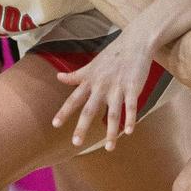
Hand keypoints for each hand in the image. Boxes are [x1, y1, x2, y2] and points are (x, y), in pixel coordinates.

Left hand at [53, 30, 157, 150]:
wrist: (135, 42)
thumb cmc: (112, 55)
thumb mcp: (91, 65)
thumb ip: (76, 75)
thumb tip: (58, 77)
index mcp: (90, 80)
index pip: (74, 98)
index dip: (64, 111)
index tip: (55, 124)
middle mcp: (101, 86)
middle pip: (90, 109)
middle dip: (82, 126)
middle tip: (76, 143)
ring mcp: (118, 87)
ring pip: (113, 113)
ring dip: (111, 132)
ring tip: (109, 148)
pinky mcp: (133, 87)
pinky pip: (131, 107)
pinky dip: (130, 119)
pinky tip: (129, 132)